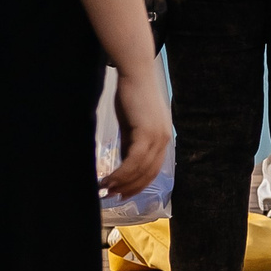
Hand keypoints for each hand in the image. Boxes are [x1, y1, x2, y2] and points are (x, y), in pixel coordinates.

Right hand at [101, 63, 171, 198]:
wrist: (136, 74)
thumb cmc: (132, 96)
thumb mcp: (132, 125)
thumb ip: (131, 144)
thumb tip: (124, 164)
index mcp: (163, 139)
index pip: (153, 170)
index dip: (138, 184)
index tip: (123, 193)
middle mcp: (164, 140)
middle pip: (148, 174)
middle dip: (130, 188)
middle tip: (112, 196)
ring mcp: (158, 137)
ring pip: (140, 170)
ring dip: (122, 183)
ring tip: (106, 190)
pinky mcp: (147, 133)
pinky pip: (134, 161)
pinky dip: (121, 173)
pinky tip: (109, 179)